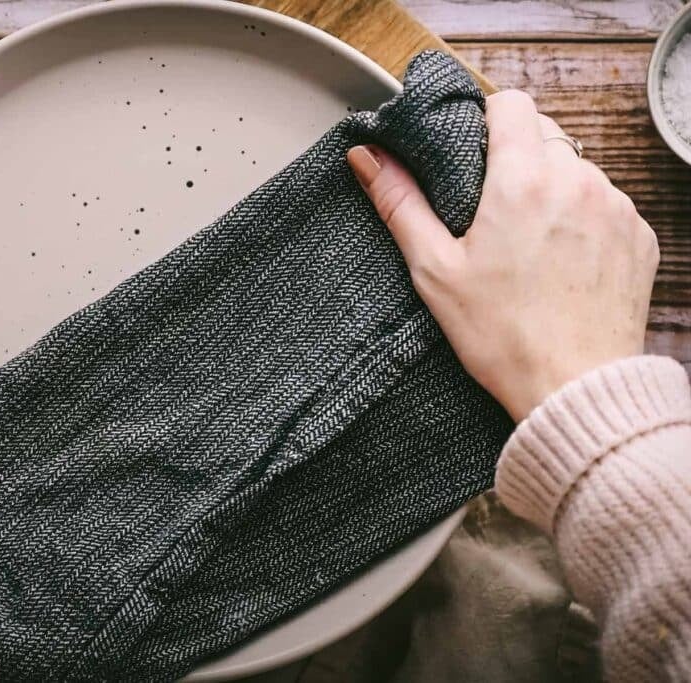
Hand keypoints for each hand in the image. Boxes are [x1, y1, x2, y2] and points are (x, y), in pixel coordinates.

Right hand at [347, 90, 657, 420]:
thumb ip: (400, 203)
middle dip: (516, 159)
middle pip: (544, 134)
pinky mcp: (640, 234)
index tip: (473, 151)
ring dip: (551, 189)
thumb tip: (368, 156)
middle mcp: (578, 181)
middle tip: (491, 211)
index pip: (511, 103)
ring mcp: (616, 207)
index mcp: (523, 182)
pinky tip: (561, 262)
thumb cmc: (502, 335)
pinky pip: (606, 203)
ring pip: (576, 168)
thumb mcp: (435, 270)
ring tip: (528, 244)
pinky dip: (582, 218)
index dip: (486, 119)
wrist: (574, 387)